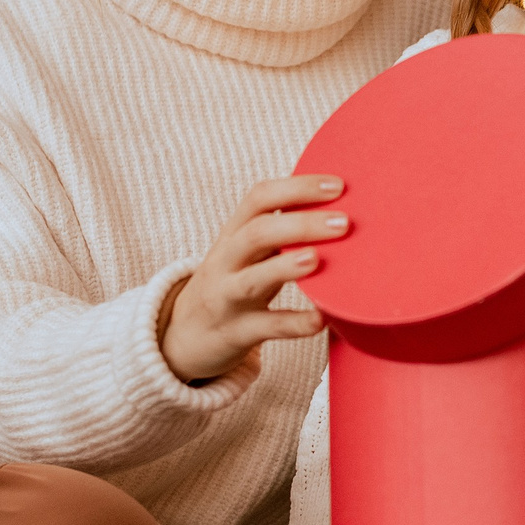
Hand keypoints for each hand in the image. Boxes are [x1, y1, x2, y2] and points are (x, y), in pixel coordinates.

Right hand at [163, 175, 345, 381]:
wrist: (182, 339)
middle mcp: (226, 261)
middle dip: (300, 224)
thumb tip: (337, 212)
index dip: (297, 188)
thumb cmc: (231, 286)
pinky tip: (321, 319)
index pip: (259, 198)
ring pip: (252, 279)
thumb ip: (280, 234)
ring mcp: (227, 298)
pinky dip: (294, 324)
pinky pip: (266, 327)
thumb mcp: (246, 254)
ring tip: (317, 259)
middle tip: (343, 222)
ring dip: (286, 267)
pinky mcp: (235, 333)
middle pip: (257, 233)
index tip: (337, 186)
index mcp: (233, 234)